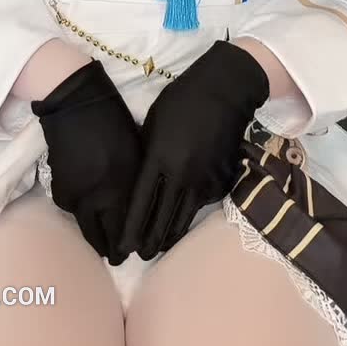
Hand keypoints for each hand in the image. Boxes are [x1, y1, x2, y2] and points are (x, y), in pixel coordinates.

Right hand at [31, 58, 141, 264]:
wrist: (76, 102)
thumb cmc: (114, 121)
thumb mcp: (135, 152)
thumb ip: (136, 183)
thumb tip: (139, 209)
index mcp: (121, 185)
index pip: (125, 230)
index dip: (129, 245)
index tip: (134, 252)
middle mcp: (96, 195)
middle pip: (101, 237)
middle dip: (110, 249)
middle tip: (117, 256)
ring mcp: (75, 192)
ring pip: (83, 225)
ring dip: (93, 232)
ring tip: (103, 237)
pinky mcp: (59, 185)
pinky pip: (70, 208)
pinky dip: (79, 212)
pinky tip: (87, 208)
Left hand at [117, 39, 269, 259]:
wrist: (223, 91)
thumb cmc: (180, 100)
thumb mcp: (152, 123)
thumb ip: (146, 154)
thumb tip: (140, 179)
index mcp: (159, 157)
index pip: (140, 203)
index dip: (130, 228)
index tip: (123, 246)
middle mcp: (181, 174)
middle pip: (162, 219)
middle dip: (149, 241)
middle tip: (139, 254)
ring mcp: (204, 179)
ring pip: (184, 218)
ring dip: (169, 235)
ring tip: (158, 246)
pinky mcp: (222, 179)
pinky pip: (202, 203)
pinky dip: (191, 211)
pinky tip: (182, 216)